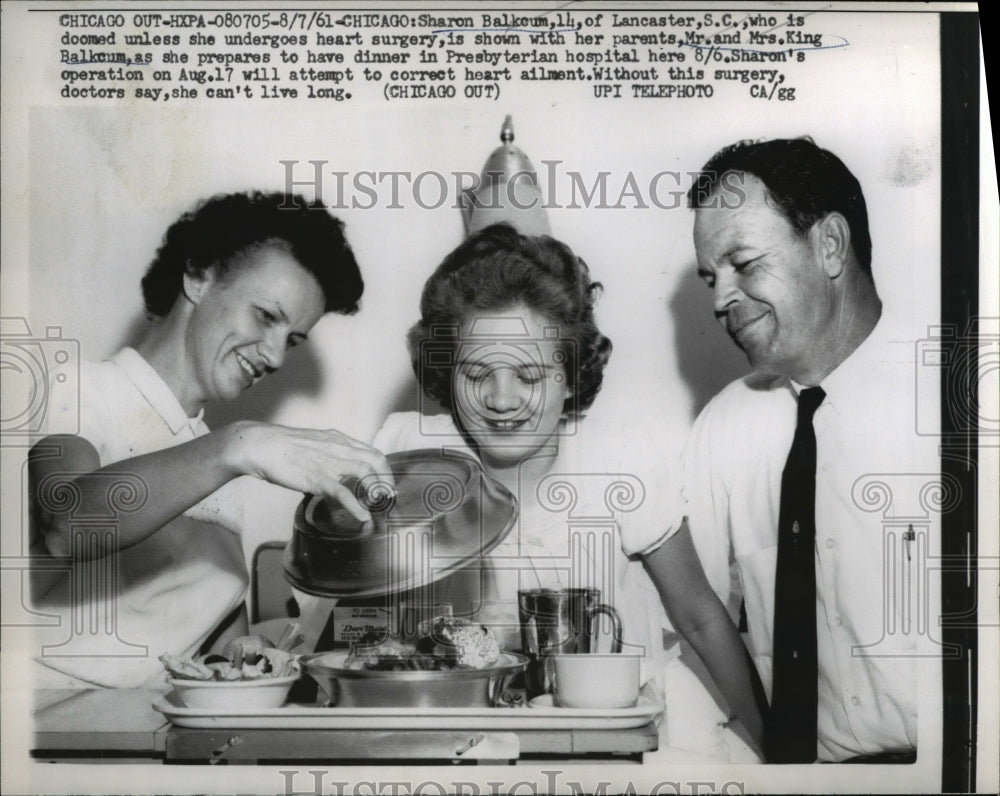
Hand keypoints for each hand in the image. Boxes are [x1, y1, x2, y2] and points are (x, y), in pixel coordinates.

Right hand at [231, 422, 394, 520]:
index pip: (372, 451)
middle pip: (376, 459)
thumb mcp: (315, 445)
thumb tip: (338, 469)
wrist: (261, 445)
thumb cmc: (283, 447)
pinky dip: (356, 506)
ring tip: (379, 506)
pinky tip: (363, 517)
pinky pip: (342, 493)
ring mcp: (329, 462)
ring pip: (365, 472)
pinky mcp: (317, 478)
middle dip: (386, 479)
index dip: (383, 468)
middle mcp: (339, 448)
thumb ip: (330, 454)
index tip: (385, 484)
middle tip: (387, 497)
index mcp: (339, 440)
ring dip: (377, 490)